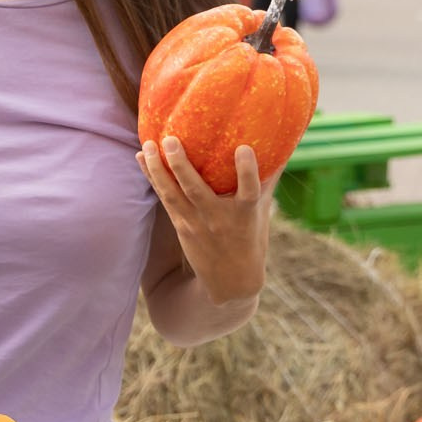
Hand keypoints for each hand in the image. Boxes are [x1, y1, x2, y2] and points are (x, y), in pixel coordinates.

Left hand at [139, 138, 271, 304]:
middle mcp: (218, 218)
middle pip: (196, 191)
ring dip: (157, 169)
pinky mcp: (181, 226)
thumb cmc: (251, 239)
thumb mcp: (262, 212)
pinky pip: (164, 198)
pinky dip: (152, 177)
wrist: (231, 282)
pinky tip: (141, 157)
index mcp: (245, 215)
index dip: (247, 171)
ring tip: (147, 145)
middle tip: (170, 140)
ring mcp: (196, 223)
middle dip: (181, 166)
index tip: (244, 149)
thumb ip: (267, 180)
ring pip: (172, 194)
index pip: (249, 191)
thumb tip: (281, 146)